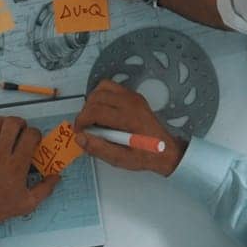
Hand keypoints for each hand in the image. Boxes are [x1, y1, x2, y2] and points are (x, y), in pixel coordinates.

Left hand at [0, 116, 58, 224]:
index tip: (34, 140)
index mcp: (16, 165)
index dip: (35, 133)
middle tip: (21, 131)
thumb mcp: (28, 203)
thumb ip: (45, 189)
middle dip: (21, 123)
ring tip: (5, 130)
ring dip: (3, 122)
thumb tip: (56, 176)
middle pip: (12, 123)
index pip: (30, 135)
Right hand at [73, 80, 187, 175]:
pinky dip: (102, 96)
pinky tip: (104, 111)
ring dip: (92, 101)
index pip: (95, 110)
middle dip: (85, 112)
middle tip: (86, 127)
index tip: (79, 131)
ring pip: (102, 87)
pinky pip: (110, 87)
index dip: (81, 120)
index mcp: (129, 118)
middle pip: (96, 97)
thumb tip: (80, 138)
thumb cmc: (146, 156)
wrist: (167, 150)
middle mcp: (131, 102)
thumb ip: (99, 149)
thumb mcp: (122, 160)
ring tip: (94, 118)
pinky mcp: (133, 95)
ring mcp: (133, 96)